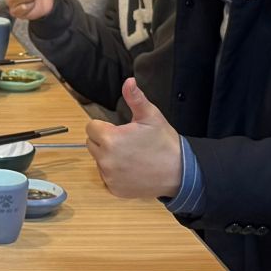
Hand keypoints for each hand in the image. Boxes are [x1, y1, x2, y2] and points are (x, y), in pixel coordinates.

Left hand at [84, 79, 182, 199]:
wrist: (179, 172)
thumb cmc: (165, 143)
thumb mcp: (151, 116)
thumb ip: (136, 98)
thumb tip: (128, 81)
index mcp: (110, 139)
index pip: (91, 127)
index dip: (105, 126)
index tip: (119, 129)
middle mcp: (105, 160)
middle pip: (91, 144)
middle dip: (104, 141)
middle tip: (126, 142)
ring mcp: (109, 176)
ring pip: (98, 161)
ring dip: (108, 157)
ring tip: (131, 156)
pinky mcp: (114, 189)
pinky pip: (106, 177)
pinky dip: (115, 173)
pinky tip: (131, 169)